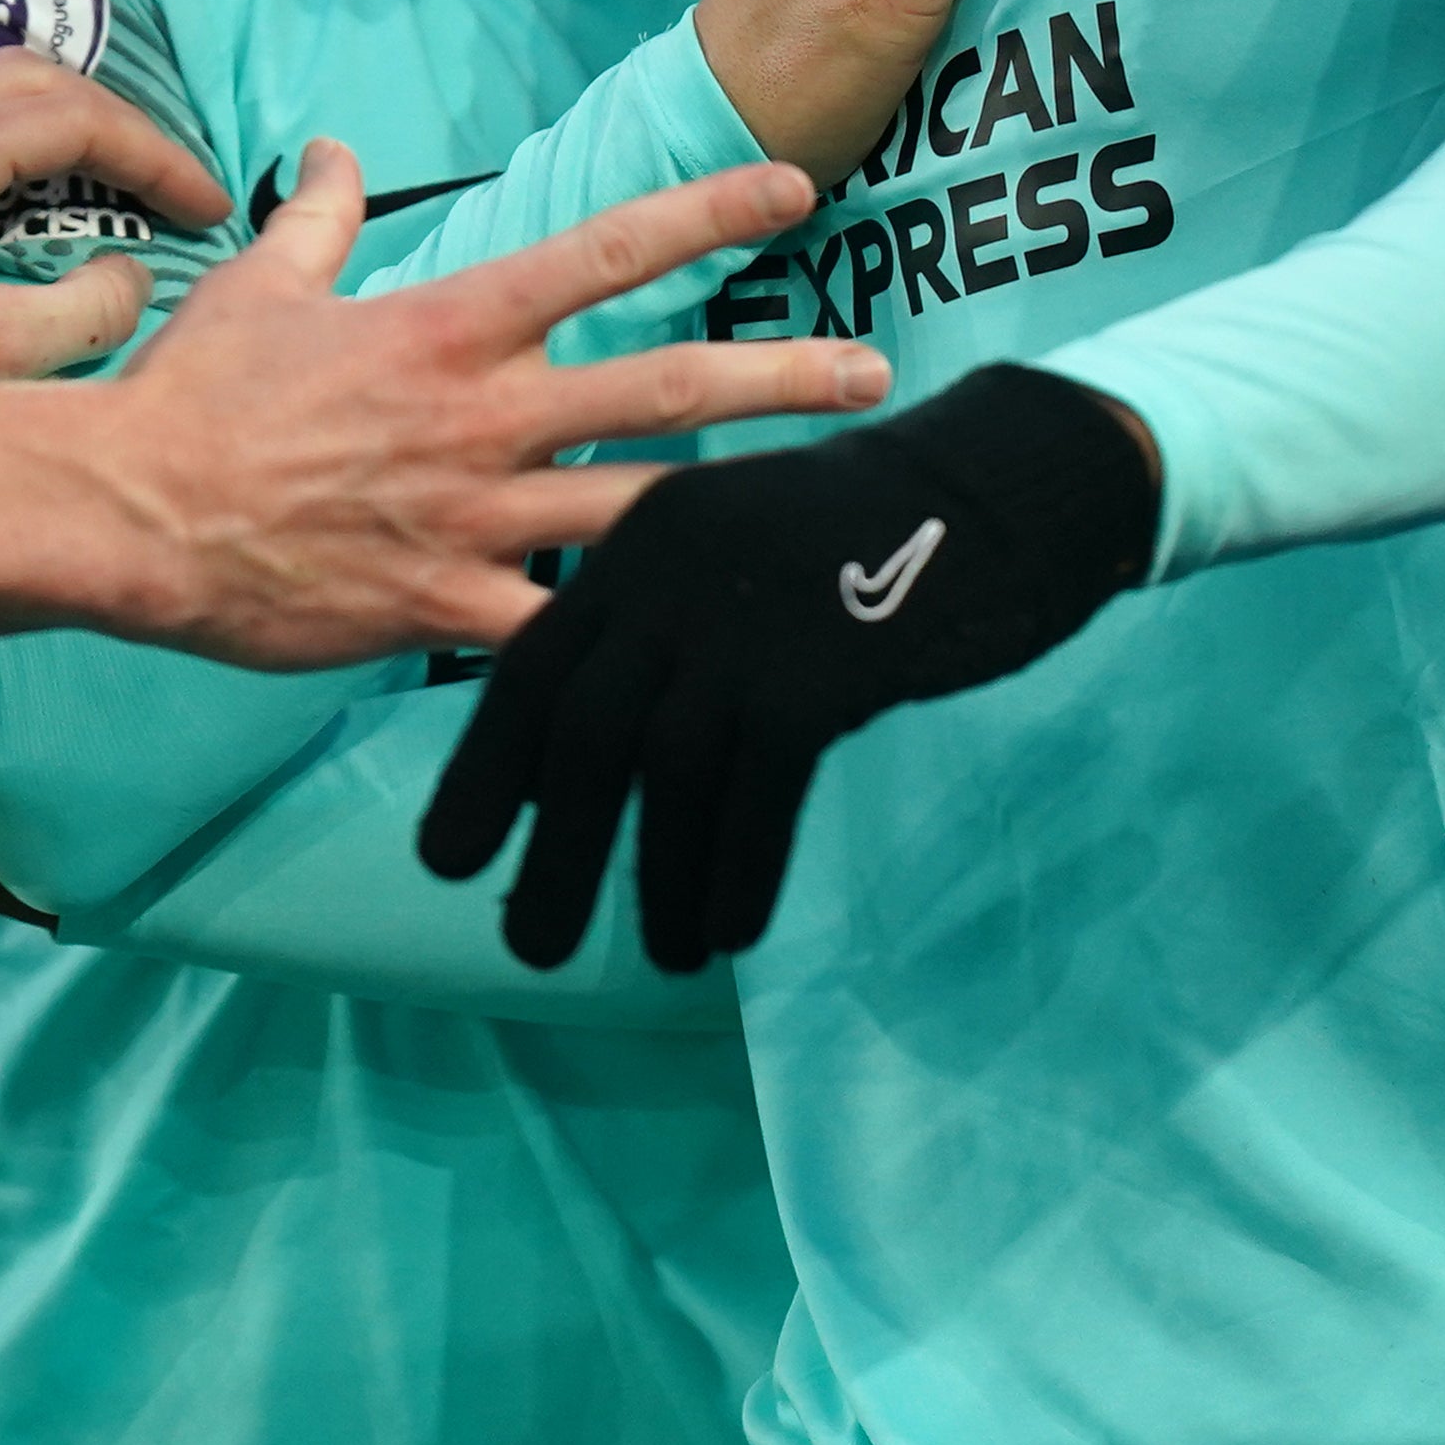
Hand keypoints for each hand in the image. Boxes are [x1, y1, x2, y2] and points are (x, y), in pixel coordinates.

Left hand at [0, 56, 213, 377]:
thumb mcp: (0, 364)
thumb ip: (90, 309)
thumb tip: (131, 275)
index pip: (78, 115)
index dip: (159, 155)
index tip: (207, 207)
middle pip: (23, 80)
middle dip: (107, 129)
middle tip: (157, 191)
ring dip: (22, 120)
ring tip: (64, 179)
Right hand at [101, 147, 887, 671]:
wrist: (130, 514)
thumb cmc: (196, 396)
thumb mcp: (261, 285)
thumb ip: (316, 215)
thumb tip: (327, 148)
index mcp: (450, 326)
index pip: (604, 251)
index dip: (708, 216)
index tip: (795, 191)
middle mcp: (482, 416)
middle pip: (664, 387)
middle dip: (781, 378)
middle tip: (874, 374)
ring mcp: (473, 517)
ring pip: (641, 512)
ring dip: (740, 508)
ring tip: (829, 512)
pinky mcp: (446, 608)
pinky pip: (559, 627)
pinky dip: (626, 634)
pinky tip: (700, 646)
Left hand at [418, 365, 1155, 968]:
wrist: (995, 486)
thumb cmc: (859, 538)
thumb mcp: (731, 556)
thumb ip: (660, 633)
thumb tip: (583, 757)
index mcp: (639, 540)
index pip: (533, 667)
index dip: (488, 771)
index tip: (448, 860)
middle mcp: (672, 572)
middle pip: (583, 733)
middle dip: (554, 849)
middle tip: (528, 948)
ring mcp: (745, 615)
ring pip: (666, 773)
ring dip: (651, 880)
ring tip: (657, 958)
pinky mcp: (822, 663)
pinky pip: (759, 793)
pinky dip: (737, 872)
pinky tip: (729, 933)